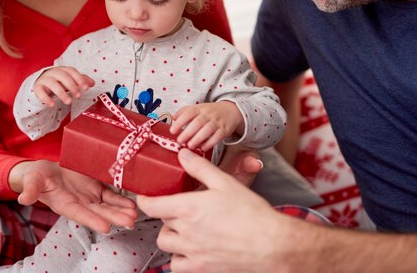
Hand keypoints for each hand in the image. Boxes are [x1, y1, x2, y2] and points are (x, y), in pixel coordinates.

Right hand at [12, 160, 137, 232]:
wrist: (46, 170)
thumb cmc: (37, 176)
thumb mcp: (32, 180)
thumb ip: (30, 189)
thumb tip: (23, 198)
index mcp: (65, 204)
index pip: (80, 215)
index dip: (92, 220)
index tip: (106, 227)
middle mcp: (80, 204)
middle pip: (99, 213)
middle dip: (115, 217)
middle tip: (130, 222)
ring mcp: (90, 197)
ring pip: (108, 206)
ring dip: (122, 211)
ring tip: (135, 214)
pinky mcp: (96, 188)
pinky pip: (111, 195)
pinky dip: (122, 200)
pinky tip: (133, 204)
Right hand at [34, 66, 94, 105]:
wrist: (41, 84)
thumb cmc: (59, 82)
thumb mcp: (70, 81)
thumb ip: (81, 81)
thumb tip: (92, 83)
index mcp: (62, 70)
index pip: (71, 71)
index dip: (79, 78)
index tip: (86, 88)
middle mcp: (53, 73)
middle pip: (62, 76)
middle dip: (71, 86)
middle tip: (78, 96)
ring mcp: (44, 80)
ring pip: (52, 83)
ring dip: (61, 92)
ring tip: (69, 102)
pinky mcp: (37, 88)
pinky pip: (40, 91)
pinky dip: (46, 98)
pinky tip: (52, 105)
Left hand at [137, 148, 287, 272]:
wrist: (272, 245)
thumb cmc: (252, 214)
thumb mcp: (225, 182)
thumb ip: (200, 168)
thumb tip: (183, 155)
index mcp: (188, 208)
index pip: (152, 206)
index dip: (144, 200)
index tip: (144, 197)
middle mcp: (186, 231)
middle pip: (161, 222)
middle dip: (166, 214)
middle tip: (179, 208)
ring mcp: (192, 252)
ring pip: (166, 243)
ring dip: (170, 234)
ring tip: (184, 228)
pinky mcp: (200, 268)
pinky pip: (176, 265)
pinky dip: (178, 257)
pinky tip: (190, 249)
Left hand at [170, 101, 243, 150]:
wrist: (230, 111)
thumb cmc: (209, 112)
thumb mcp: (197, 108)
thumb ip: (184, 112)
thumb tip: (172, 118)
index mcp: (199, 108)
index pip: (189, 112)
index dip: (180, 121)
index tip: (172, 130)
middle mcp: (208, 114)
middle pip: (198, 122)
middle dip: (188, 132)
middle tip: (180, 140)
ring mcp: (217, 122)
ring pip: (208, 129)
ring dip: (198, 138)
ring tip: (190, 145)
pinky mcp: (224, 130)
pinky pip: (217, 137)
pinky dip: (209, 143)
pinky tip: (202, 148)